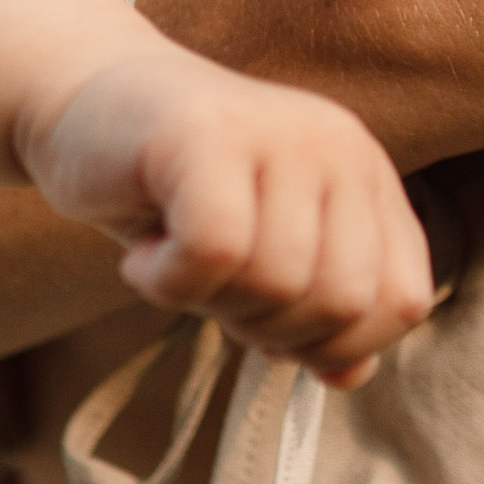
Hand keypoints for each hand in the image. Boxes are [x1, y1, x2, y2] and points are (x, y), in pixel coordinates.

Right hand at [23, 43, 433, 386]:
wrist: (81, 107)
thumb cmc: (173, 195)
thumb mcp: (258, 259)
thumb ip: (314, 312)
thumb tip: (351, 376)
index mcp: (365, 176)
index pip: (402, 299)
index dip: (338, 345)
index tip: (272, 327)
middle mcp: (336, 146)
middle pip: (341, 301)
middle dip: (269, 329)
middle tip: (213, 291)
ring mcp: (277, 133)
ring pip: (277, 280)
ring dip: (210, 302)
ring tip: (174, 263)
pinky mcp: (208, 134)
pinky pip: (213, 252)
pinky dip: (168, 283)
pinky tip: (142, 258)